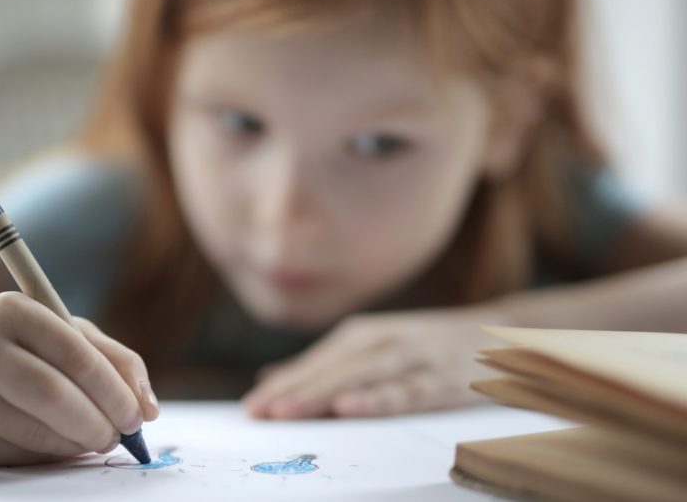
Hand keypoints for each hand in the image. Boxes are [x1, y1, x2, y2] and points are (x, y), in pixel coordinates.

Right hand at [0, 292, 158, 465]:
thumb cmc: (22, 349)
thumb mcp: (67, 335)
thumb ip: (114, 360)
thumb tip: (148, 408)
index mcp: (10, 311)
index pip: (75, 354)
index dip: (114, 390)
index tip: (140, 415)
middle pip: (53, 394)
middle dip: (100, 421)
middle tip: (123, 436)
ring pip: (36, 429)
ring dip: (81, 443)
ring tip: (99, 439)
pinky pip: (19, 454)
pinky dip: (53, 454)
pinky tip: (64, 445)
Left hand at [243, 308, 503, 418]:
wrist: (494, 332)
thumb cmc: (424, 345)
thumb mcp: (373, 346)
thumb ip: (324, 365)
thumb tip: (270, 378)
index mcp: (363, 335)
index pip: (315, 362)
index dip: (282, 384)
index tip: (252, 407)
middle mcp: (383, 341)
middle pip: (331, 369)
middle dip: (292, 391)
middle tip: (259, 413)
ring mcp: (412, 357)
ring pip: (360, 377)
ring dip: (321, 393)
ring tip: (287, 412)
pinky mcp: (440, 378)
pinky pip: (405, 391)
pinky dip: (377, 398)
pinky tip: (349, 408)